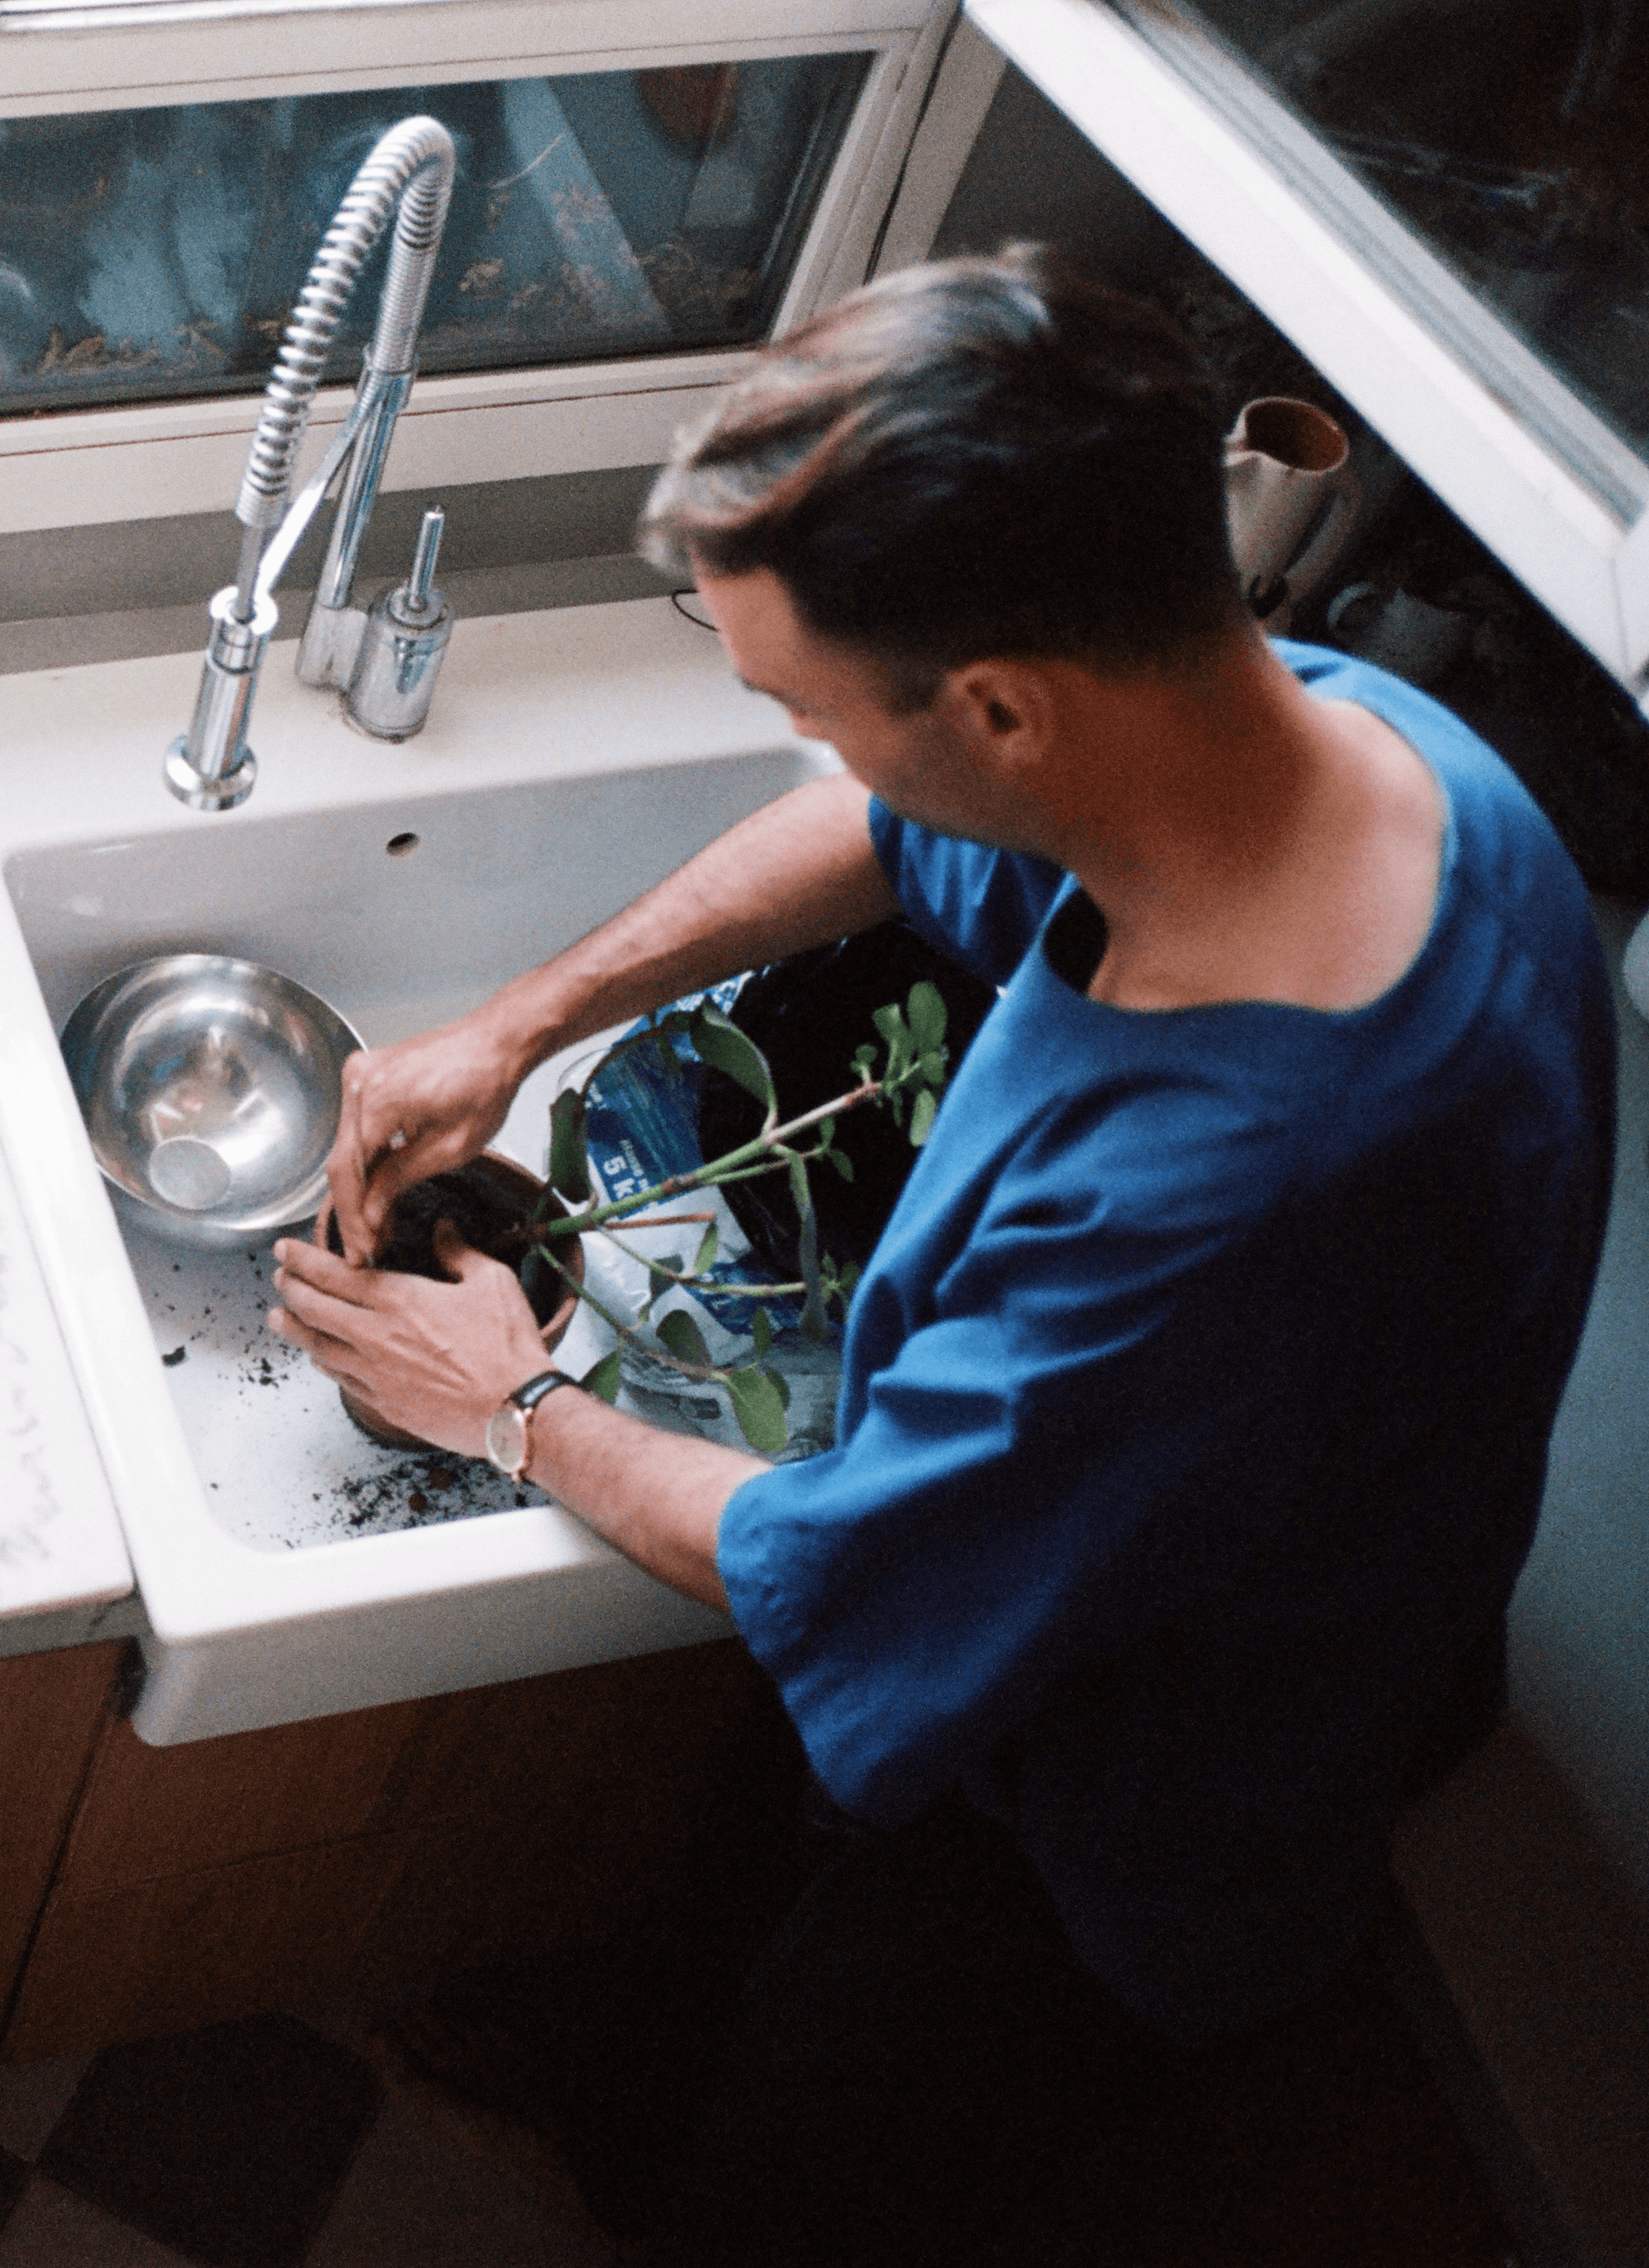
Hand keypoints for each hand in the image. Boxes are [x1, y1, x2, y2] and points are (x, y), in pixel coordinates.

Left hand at [268, 1223, 550, 1457]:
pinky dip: (322, 1361)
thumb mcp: (492, 1282)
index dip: (302, 1259)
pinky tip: (318, 1356)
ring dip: (293, 1328)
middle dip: (289, 1288)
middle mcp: (377, 1336)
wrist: (515, 1411)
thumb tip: (445, 1229)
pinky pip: (339, 1378)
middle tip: (279, 1277)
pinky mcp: (384, 1403)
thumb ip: (460, 1252)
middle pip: (313, 1309)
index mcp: (400, 1300)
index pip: (334, 1274)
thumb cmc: (507, 1348)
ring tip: (278, 1318)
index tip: (285, 1250)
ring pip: (317, 1346)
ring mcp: (375, 1374)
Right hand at [327, 1009, 526, 1266]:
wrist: (497, 1042)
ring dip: (359, 1189)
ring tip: (374, 1229)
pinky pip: (357, 1127)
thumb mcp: (450, 1148)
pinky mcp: (367, 1075)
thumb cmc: (486, 1085)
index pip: (350, 1173)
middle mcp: (359, 1083)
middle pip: (342, 1162)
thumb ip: (401, 1180)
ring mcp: (359, 1075)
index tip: (360, 1251)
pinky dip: (367, 1160)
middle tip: (364, 1249)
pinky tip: (377, 1191)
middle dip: (354, 1210)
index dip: (354, 1218)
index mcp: (378, 1100)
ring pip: (347, 1147)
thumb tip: (370, 1214)